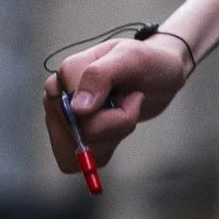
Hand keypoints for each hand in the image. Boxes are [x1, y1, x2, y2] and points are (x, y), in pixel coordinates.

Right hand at [40, 30, 193, 177]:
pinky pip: (81, 160)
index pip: (75, 111)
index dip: (112, 114)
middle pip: (77, 134)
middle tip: (131, 103)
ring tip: (123, 113)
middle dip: (114, 125)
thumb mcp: (131, 58)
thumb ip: (100, 75)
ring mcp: (63, 118)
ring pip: (79, 150)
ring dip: (111, 137)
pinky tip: (115, 129)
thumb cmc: (147, 62)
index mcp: (68, 72)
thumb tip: (77, 109)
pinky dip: (105, 149)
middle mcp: (59, 95)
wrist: (159, 75)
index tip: (135, 97)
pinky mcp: (71, 137)